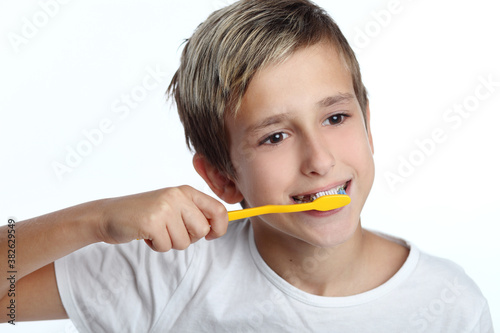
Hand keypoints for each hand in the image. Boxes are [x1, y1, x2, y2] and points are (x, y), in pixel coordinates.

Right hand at [96, 186, 227, 251]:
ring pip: (184, 242)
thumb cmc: (144, 213)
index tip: (211, 235)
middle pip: (202, 230)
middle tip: (171, 231)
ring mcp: (164, 208)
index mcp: (186, 191)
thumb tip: (219, 228)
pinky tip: (146, 234)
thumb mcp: (173, 206)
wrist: (109, 214)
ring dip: (169, 242)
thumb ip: (194, 214)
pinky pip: (166, 246)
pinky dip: (156, 246)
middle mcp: (177, 196)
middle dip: (188, 238)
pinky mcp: (152, 222)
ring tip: (156, 230)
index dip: (220, 227)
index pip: (219, 209)